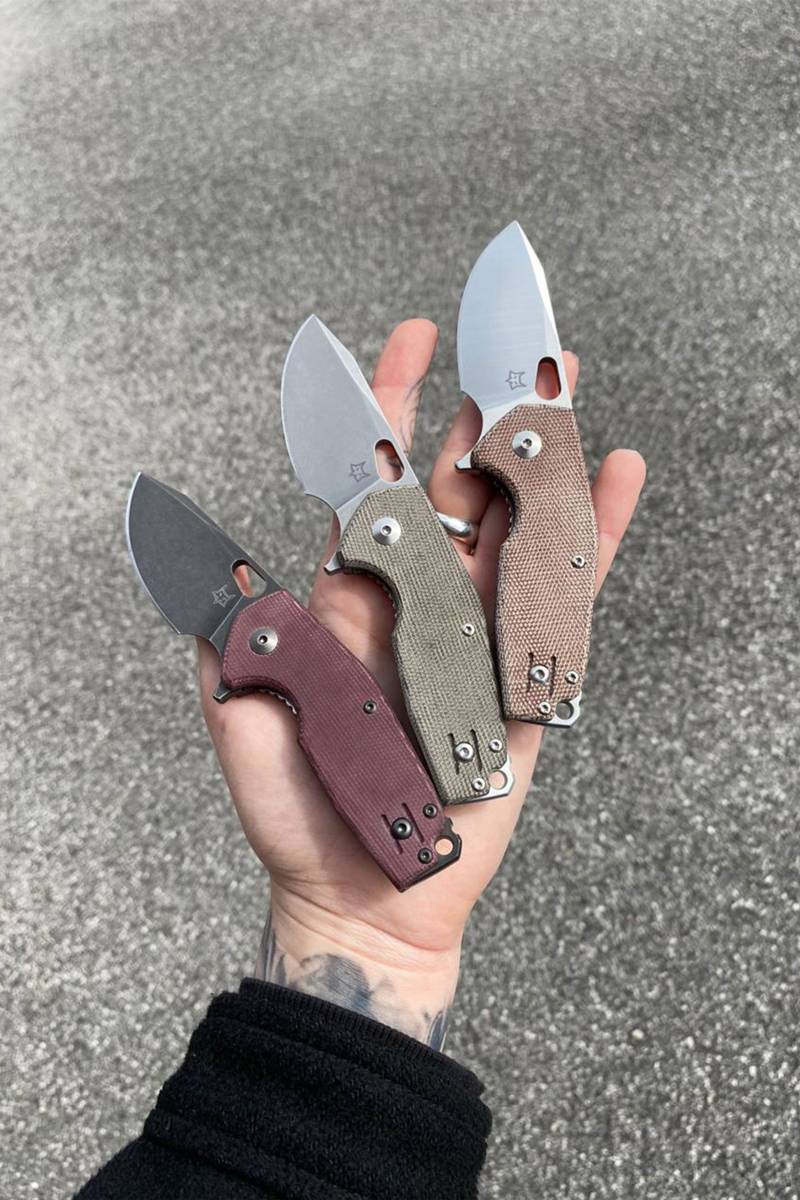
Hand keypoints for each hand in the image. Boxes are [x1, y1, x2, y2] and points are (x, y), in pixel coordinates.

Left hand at [197, 319, 644, 1044]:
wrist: (364, 892)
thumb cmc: (299, 812)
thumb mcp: (244, 716)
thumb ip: (234, 636)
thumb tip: (205, 560)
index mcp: (349, 598)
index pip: (371, 482)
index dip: (389, 412)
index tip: (408, 342)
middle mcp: (416, 603)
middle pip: (452, 490)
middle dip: (477, 414)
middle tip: (508, 345)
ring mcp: (475, 634)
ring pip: (513, 527)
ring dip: (539, 456)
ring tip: (567, 385)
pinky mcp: (524, 676)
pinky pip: (563, 596)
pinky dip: (591, 536)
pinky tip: (615, 478)